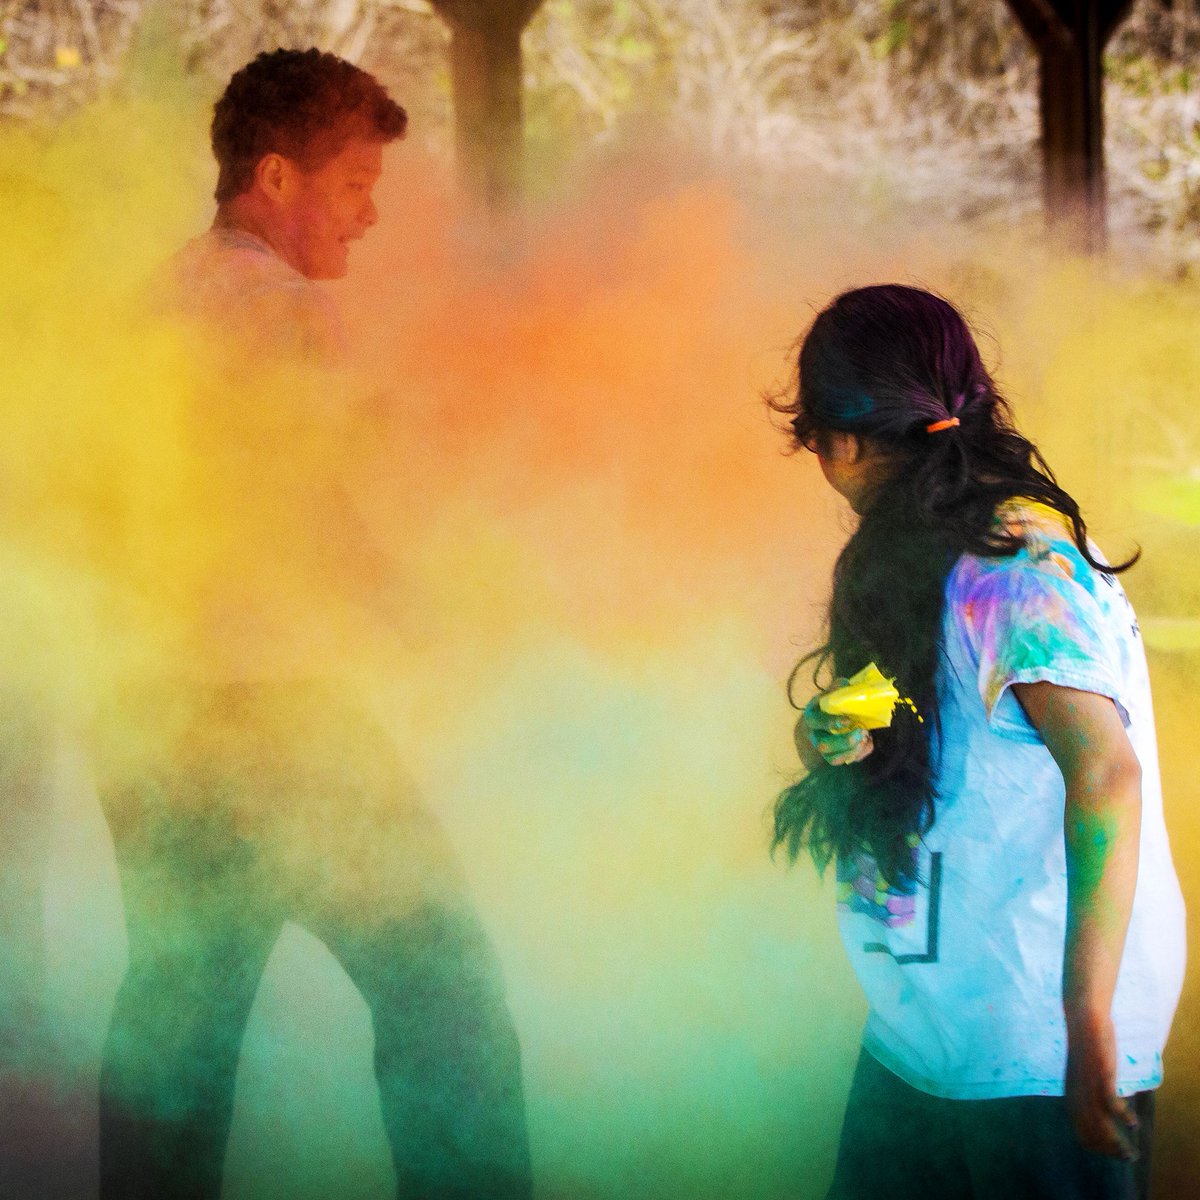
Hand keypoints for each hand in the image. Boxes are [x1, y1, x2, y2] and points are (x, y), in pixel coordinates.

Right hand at [796, 683, 874, 767]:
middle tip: (860, 732)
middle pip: (823, 745)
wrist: (826, 716)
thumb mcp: (830, 693)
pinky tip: (868, 743)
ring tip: (865, 738)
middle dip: (844, 741)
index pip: (817, 722)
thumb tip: (846, 684)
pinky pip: (846, 761)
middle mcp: (814, 735)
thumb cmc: (830, 704)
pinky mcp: (835, 757)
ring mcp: (824, 749)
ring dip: (852, 751)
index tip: (848, 720)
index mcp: (812, 717)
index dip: (831, 722)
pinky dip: (860, 754)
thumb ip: (837, 688)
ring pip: (833, 759)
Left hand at [1065, 1014, 1138, 1159]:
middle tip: (1129, 1157)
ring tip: (1131, 1151)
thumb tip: (1100, 1107)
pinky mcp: (1100, 1072)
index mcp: (1071, 1094)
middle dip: (1110, 1149)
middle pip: (1091, 1132)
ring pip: (1100, 1123)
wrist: (1082, 1017)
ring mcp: (1088, 1083)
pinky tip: (1133, 1122)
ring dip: (1116, 1141)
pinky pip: (1109, 1101)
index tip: (1114, 1154)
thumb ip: (1088, 1090)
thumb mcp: (1084, 1073)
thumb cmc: (1085, 1045)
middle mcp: (1077, 1093)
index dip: (1099, 1147)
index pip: (1081, 1132)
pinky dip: (1121, 1116)